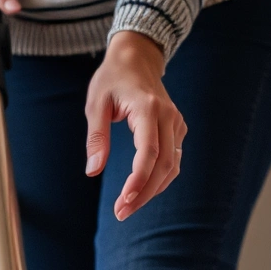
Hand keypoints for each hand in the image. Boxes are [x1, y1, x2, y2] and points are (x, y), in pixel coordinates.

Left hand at [86, 31, 185, 220]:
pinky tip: (142, 191)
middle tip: (121, 212)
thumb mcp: (95, 104)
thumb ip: (96, 138)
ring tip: (128, 206)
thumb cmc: (112, 78)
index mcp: (147, 108)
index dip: (139, 179)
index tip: (124, 200)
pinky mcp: (177, 129)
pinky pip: (173, 160)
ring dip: (153, 190)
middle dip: (144, 193)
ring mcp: (176, 123)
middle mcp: (168, 116)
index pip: (149, 151)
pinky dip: (160, 179)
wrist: (137, 57)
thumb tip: (93, 171)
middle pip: (164, 165)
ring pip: (172, 166)